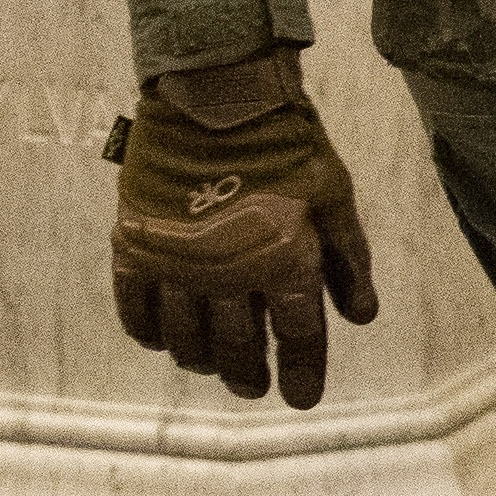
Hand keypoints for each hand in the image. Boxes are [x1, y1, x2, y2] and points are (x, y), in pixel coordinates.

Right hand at [111, 47, 385, 408]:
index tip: (299, 399)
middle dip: (247, 374)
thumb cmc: (287, 143)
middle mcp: (231, 274)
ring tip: (210, 364)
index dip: (301, 374)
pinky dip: (147, 332)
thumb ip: (349, 260)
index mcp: (286, 262)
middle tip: (251, 385)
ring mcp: (179, 263)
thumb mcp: (335, 197)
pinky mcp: (138, 245)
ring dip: (200, 359)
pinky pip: (135, 307)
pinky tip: (160, 340)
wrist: (218, 96)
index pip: (298, 337)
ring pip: (186, 336)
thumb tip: (360, 317)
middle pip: (237, 347)